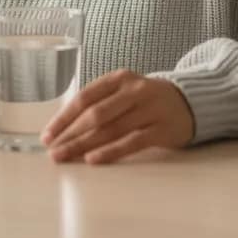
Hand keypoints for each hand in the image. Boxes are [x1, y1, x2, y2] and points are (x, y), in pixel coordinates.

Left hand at [41, 69, 193, 164]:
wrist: (190, 102)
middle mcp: (133, 90)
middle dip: (70, 134)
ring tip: (66, 157)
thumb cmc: (146, 101)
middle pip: (95, 114)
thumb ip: (99, 104)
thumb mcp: (123, 92)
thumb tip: (64, 130)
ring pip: (110, 129)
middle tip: (54, 151)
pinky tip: (93, 159)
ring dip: (84, 145)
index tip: (48, 135)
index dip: (64, 118)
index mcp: (119, 78)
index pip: (84, 98)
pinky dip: (110, 151)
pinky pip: (131, 142)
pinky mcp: (162, 128)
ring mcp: (149, 108)